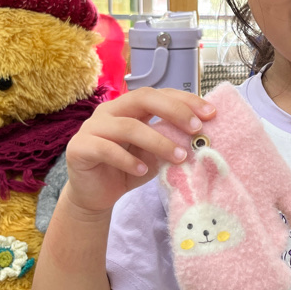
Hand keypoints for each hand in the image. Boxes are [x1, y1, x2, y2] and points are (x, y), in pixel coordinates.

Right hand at [62, 87, 216, 219]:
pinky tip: (143, 170)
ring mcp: (92, 127)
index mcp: (129, 106)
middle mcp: (110, 110)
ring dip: (157, 141)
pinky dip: (128, 160)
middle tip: (196, 129)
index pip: (160, 94)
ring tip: (179, 157)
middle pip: (142, 98)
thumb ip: (170, 142)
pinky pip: (106, 149)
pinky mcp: (79, 148)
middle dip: (173, 111)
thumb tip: (201, 137)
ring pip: (128, 126)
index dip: (185, 100)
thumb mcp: (154, 155)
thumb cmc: (127, 169)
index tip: (210, 113)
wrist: (95, 195)